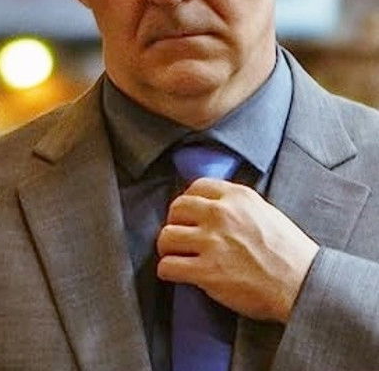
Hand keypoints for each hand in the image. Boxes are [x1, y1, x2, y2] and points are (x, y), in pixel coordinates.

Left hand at [157, 178, 318, 322]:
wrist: (302, 284)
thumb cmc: (289, 252)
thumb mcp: (265, 212)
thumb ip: (238, 205)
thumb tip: (215, 207)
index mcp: (237, 197)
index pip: (196, 186)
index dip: (188, 201)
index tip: (187, 214)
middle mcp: (221, 214)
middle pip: (176, 208)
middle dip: (174, 222)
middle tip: (179, 235)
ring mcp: (212, 242)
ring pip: (166, 236)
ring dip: (167, 247)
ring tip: (173, 255)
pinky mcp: (206, 271)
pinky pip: (168, 266)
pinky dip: (166, 271)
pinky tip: (174, 273)